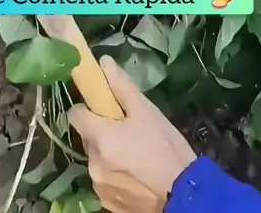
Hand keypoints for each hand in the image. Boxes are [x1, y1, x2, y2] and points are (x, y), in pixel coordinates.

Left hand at [68, 56, 195, 212]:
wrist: (185, 196)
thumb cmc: (167, 149)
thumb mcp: (147, 112)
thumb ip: (121, 87)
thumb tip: (104, 63)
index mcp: (100, 137)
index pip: (75, 115)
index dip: (88, 109)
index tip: (105, 110)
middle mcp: (93, 163)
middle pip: (89, 138)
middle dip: (103, 133)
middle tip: (128, 133)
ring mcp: (99, 186)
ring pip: (97, 160)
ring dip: (109, 156)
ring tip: (136, 157)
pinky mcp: (107, 203)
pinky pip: (105, 181)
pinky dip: (116, 176)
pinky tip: (136, 176)